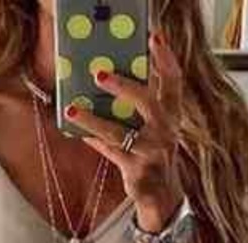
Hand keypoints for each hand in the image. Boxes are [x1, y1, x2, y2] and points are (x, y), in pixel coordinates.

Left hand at [65, 29, 185, 229]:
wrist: (162, 198)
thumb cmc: (154, 155)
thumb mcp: (155, 129)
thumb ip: (140, 107)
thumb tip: (108, 81)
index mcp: (172, 117)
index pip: (174, 83)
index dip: (166, 60)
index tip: (154, 39)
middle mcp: (165, 133)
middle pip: (147, 103)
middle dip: (124, 86)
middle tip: (100, 74)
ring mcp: (151, 153)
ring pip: (119, 132)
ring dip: (94, 120)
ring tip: (73, 109)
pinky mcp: (137, 172)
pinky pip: (109, 151)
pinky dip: (93, 140)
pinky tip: (77, 129)